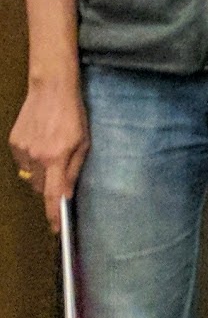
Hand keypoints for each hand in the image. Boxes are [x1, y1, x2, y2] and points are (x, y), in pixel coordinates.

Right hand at [9, 78, 89, 231]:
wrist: (51, 89)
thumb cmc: (73, 114)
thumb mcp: (83, 142)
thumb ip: (74, 170)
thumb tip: (67, 194)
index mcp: (56, 157)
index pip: (53, 195)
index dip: (54, 214)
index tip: (56, 228)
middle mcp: (36, 157)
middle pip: (42, 187)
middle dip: (52, 186)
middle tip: (61, 169)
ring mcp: (22, 150)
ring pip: (32, 175)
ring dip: (42, 171)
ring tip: (52, 150)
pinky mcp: (14, 142)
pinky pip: (24, 162)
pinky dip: (33, 159)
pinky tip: (41, 142)